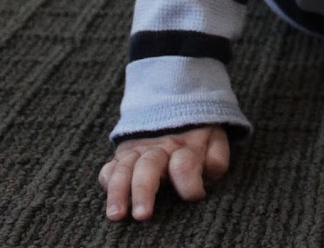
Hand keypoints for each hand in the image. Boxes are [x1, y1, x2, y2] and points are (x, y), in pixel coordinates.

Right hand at [98, 125, 230, 220]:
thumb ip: (217, 158)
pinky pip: (110, 167)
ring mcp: (139, 151)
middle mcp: (159, 149)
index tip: (195, 195)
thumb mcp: (215, 141)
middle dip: (144, 191)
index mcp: (185, 147)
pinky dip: (107, 180)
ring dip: (118, 191)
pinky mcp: (124, 155)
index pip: (185, 164)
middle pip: (148, 167)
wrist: (177, 107)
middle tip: (143, 215)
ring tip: (116, 215)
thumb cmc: (199, 135)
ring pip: (124, 169)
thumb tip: (208, 172)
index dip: (190, 183)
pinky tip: (108, 200)